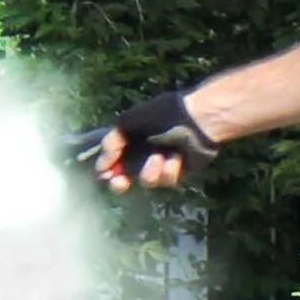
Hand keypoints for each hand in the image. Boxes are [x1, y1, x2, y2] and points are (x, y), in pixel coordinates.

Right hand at [95, 91, 217, 192]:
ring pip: (147, 181)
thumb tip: (101, 166)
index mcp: (130, 139)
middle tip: (121, 182)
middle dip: (120, 183)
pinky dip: (169, 170)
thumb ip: (112, 143)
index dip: (107, 170)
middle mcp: (143, 152)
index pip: (113, 160)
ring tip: (159, 158)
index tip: (105, 175)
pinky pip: (167, 179)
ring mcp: (161, 162)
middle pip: (126, 177)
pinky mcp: (177, 170)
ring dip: (150, 172)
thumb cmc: (162, 115)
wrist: (197, 120)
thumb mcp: (129, 123)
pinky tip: (176, 158)